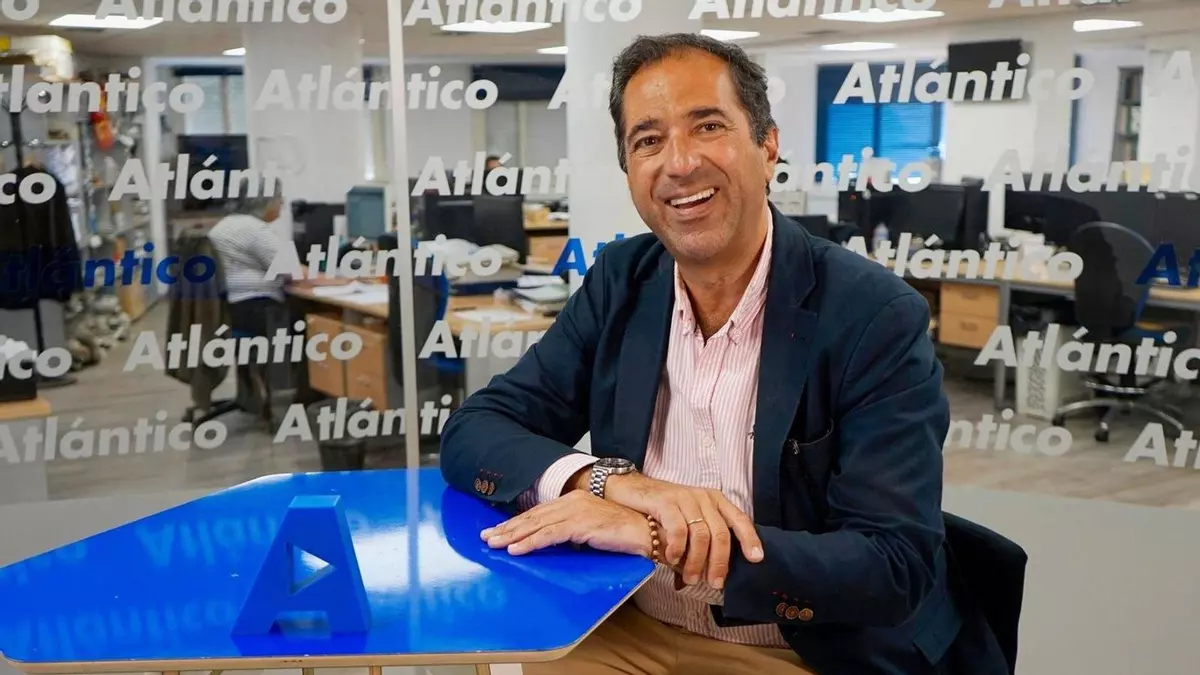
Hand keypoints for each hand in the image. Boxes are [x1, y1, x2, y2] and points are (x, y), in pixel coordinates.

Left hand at [480, 490, 652, 557]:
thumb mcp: (591, 531)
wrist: (648, 531)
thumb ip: (572, 532)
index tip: (497, 531)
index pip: (538, 513)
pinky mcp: (582, 523)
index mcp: (573, 500)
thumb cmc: (623, 533)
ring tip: (495, 544)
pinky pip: (550, 535)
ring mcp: (576, 511)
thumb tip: (553, 543)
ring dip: (513, 536)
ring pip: (537, 525)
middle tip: (486, 538)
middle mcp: (572, 501)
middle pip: (533, 517)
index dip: (516, 522)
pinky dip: (531, 542)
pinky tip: (517, 549)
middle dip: (507, 528)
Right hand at [604, 473, 763, 589]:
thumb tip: (713, 572)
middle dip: (720, 562)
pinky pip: (679, 530)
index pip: (739, 519)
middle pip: (720, 533)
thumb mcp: (689, 519)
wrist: (632, 490)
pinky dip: (679, 549)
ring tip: (690, 578)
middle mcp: (703, 497)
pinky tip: (673, 559)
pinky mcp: (666, 501)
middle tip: (714, 583)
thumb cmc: (662, 511)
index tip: (756, 559)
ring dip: (696, 562)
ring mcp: (685, 497)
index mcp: (715, 500)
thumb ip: (702, 539)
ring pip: (701, 535)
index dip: (750, 539)